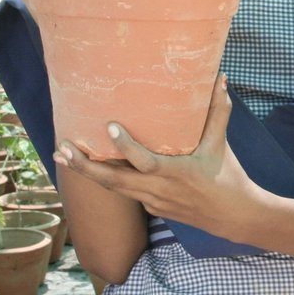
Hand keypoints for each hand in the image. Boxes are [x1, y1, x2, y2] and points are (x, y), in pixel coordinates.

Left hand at [54, 74, 256, 238]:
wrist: (232, 216)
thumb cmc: (228, 176)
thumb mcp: (221, 144)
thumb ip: (218, 111)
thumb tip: (220, 78)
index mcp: (175, 173)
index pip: (143, 161)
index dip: (125, 146)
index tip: (109, 126)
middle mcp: (158, 191)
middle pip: (113, 181)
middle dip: (84, 166)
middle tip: (61, 149)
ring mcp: (152, 202)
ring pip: (113, 189)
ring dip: (87, 173)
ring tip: (62, 156)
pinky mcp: (152, 209)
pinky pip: (126, 192)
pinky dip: (108, 180)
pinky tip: (94, 166)